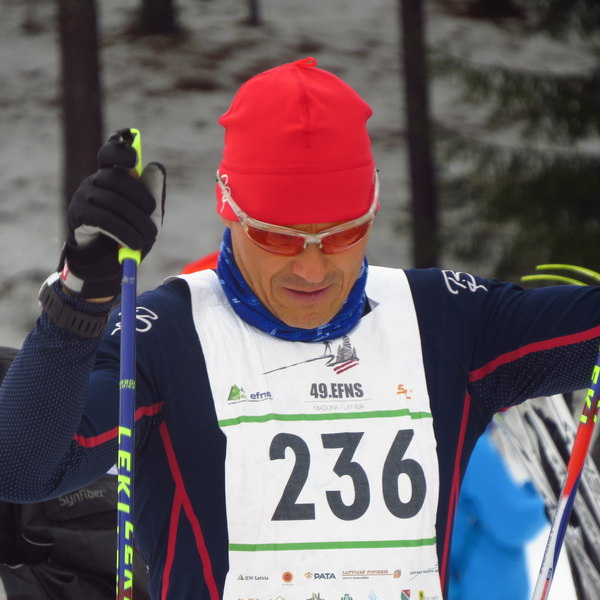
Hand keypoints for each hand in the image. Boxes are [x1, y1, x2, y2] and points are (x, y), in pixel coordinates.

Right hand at [59, 134, 165, 298]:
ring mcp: (83, 196)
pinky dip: (123, 231)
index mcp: (111, 176)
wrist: (106, 260)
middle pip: (116, 178)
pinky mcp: (77, 215)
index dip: (120, 152)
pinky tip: (134, 243)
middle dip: (140, 197)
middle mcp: (94, 181)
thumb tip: (156, 166)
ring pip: (112, 201)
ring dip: (136, 221)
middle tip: (154, 217)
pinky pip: (102, 219)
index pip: (110, 154)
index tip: (134, 158)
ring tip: (148, 238)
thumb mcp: (146, 214)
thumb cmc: (128, 232)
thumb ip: (152, 192)